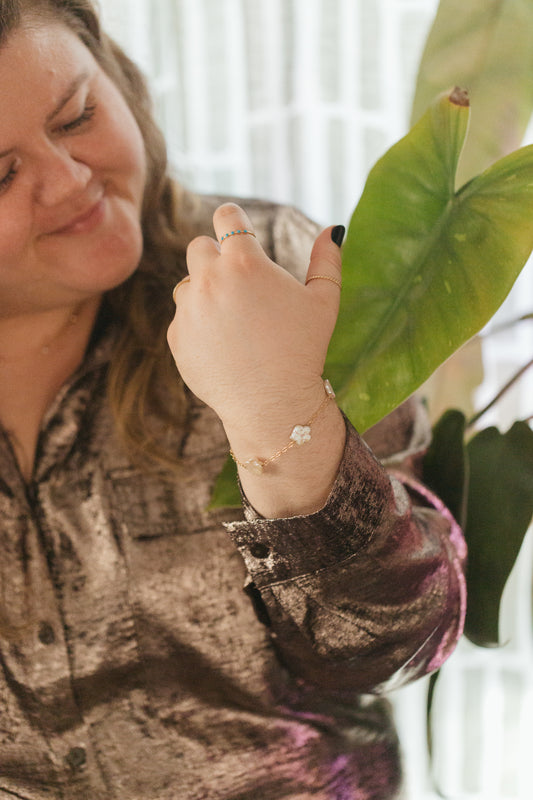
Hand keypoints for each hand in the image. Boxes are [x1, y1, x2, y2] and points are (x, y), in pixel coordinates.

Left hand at [167, 203, 342, 440]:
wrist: (273, 404)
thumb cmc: (304, 350)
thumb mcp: (324, 303)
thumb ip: (327, 260)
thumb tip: (333, 229)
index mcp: (245, 262)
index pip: (226, 216)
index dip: (232, 219)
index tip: (236, 228)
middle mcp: (210, 279)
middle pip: (200, 247)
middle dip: (216, 257)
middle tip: (239, 283)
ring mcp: (189, 309)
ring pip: (188, 284)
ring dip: (206, 292)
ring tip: (235, 321)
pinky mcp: (177, 337)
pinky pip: (183, 318)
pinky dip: (199, 326)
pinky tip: (225, 345)